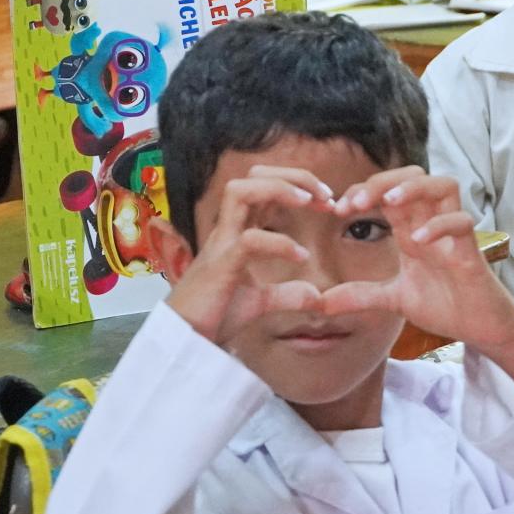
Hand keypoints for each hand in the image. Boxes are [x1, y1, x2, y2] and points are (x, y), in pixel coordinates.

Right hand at [163, 166, 333, 345]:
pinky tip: (300, 256)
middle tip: (325, 195)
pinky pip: (250, 240)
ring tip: (309, 203)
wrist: (186, 338)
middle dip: (292, 176)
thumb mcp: (260, 302)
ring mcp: (222, 243)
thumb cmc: (216, 314)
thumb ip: (286, 293)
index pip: (265, 187)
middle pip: (253, 176)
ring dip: (279, 189)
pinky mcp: (221, 265)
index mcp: (238, 230)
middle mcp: (228, 229)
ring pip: (240, 191)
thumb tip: (315, 295)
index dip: (298, 185)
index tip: (327, 201)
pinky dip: (280, 242)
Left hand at [319, 167, 513, 383]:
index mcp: (413, 230)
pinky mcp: (471, 252)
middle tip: (357, 204)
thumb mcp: (394, 300)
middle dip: (384, 181)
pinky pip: (462, 223)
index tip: (337, 209)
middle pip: (415, 175)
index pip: (388, 191)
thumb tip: (321, 302)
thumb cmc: (447, 305)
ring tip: (392, 201)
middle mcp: (432, 225)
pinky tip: (418, 240)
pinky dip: (439, 226)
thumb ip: (362, 295)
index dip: (362, 191)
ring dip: (416, 188)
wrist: (481, 328)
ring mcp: (453, 236)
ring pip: (445, 185)